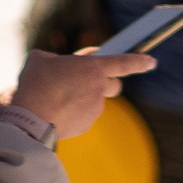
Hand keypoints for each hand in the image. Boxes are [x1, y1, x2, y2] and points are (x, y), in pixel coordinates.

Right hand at [6, 47, 156, 140]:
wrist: (30, 117)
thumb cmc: (34, 83)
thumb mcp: (40, 58)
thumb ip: (55, 59)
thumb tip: (59, 65)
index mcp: (91, 68)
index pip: (124, 62)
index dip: (140, 61)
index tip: (152, 62)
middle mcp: (99, 88)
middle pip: (115, 84)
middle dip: (104, 81)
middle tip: (84, 81)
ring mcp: (95, 108)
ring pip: (95, 100)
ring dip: (82, 97)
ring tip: (56, 97)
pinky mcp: (87, 124)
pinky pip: (84, 115)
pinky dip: (74, 112)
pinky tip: (55, 110)